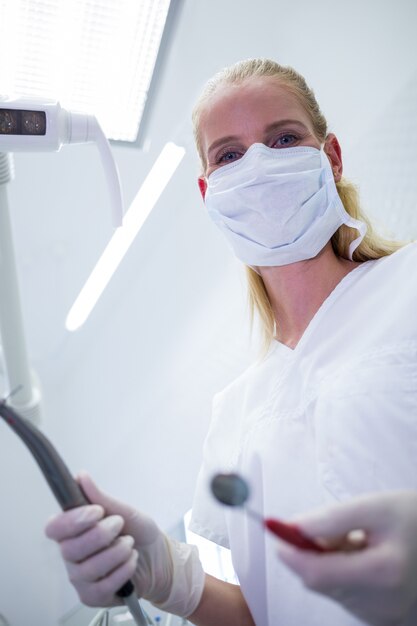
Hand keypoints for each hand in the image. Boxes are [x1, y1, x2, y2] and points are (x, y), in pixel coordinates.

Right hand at [45, 473, 204, 616]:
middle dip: (101, 534)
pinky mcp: (92, 596)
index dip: (73, 520)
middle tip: (119, 525)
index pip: (54, 527)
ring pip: (87, 569)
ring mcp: (80, 577)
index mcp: (72, 530)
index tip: (97, 511)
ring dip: (115, 553)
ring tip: (129, 544)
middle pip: (69, 549)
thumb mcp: (124, 510)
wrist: (159, 556)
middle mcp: (71, 554)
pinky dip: (122, 571)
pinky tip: (131, 561)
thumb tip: (81, 477)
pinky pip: (102, 587)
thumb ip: (100, 497)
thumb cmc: (138, 531)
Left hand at [275, 491, 416, 625]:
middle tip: (335, 529)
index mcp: (383, 573)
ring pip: (330, 588)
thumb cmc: (413, 517)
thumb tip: (292, 527)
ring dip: (329, 562)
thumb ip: (331, 517)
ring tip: (359, 541)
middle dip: (313, 552)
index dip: (291, 552)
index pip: (318, 573)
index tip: (275, 529)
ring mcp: (383, 614)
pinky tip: (365, 557)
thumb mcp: (374, 506)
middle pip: (321, 581)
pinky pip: (345, 594)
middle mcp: (383, 603)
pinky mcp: (381, 617)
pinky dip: (342, 573)